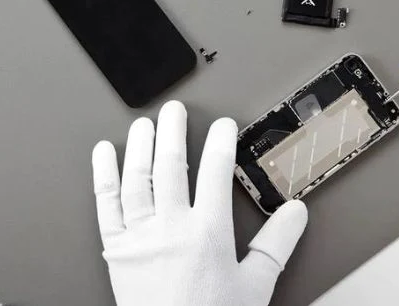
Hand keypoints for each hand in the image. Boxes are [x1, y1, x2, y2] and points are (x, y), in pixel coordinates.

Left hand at [91, 101, 307, 305]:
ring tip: (143, 124)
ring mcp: (139, 237)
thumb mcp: (255, 287)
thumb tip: (294, 214)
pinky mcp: (116, 250)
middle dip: (173, 132)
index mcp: (207, 234)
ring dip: (139, 146)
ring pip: (136, 178)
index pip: (215, 172)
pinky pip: (105, 204)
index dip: (220, 142)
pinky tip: (103, 155)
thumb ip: (276, 245)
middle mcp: (170, 228)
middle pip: (170, 166)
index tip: (222, 125)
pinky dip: (103, 176)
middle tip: (175, 111)